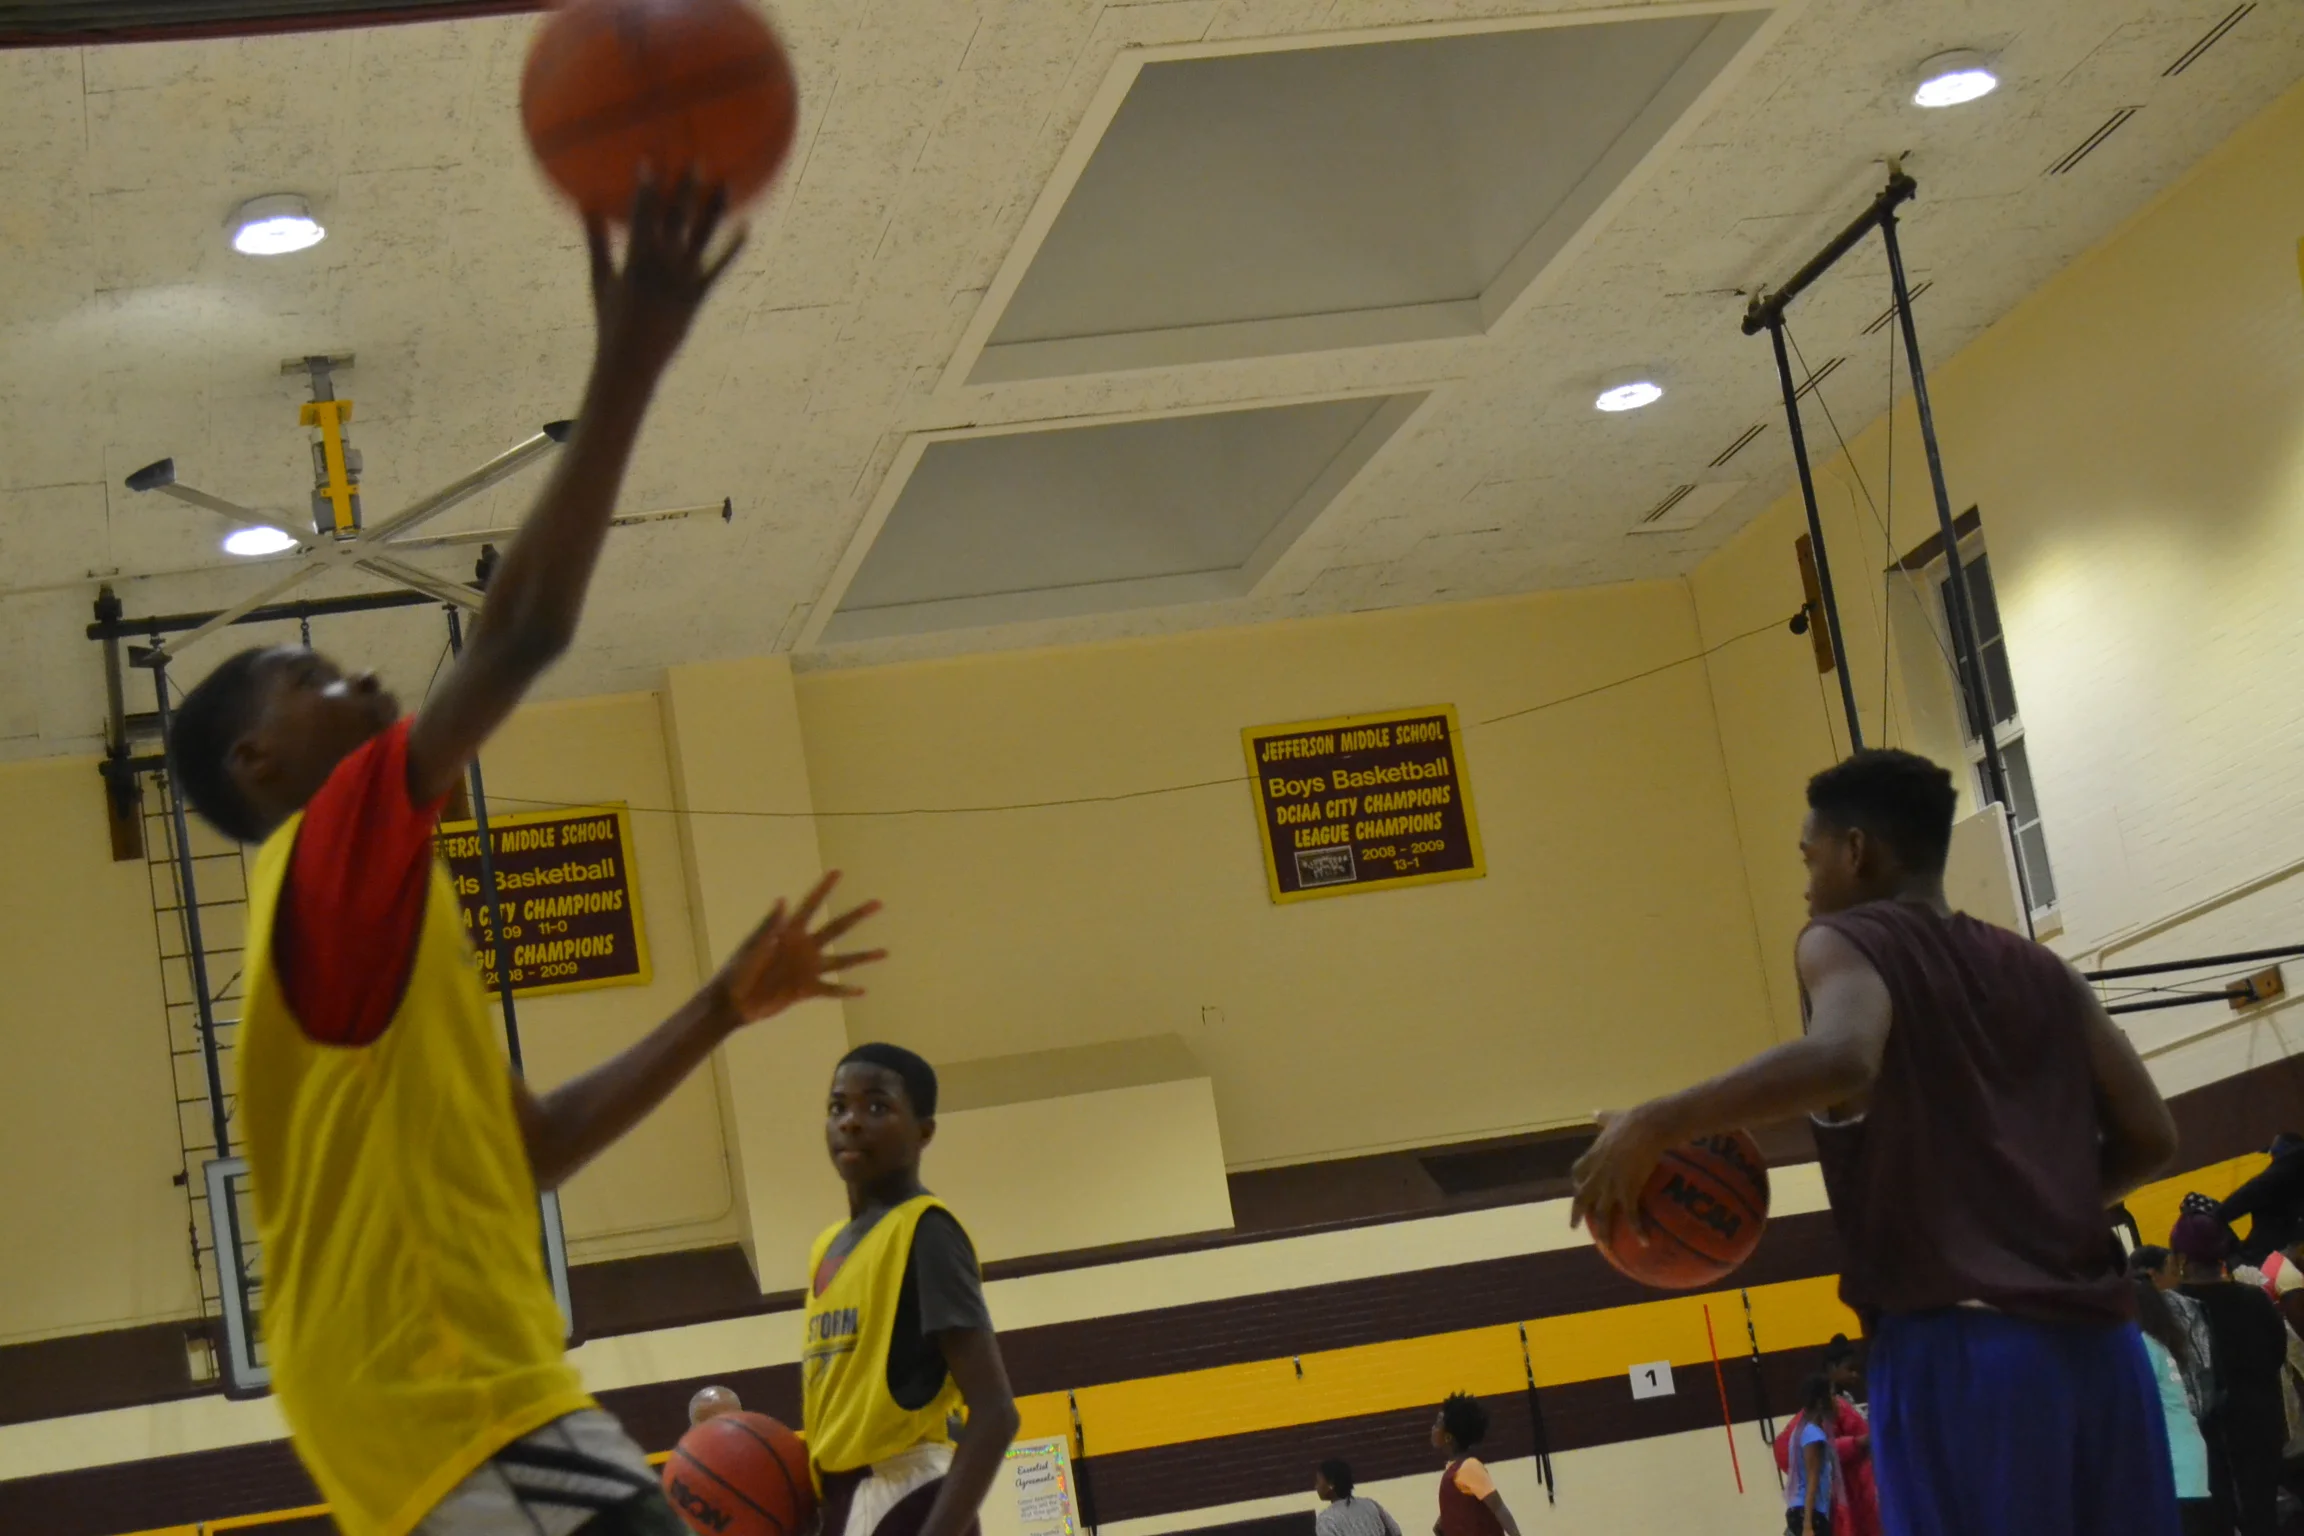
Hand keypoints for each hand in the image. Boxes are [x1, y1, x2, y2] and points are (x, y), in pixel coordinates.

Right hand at [586, 171, 746, 374]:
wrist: (632, 361)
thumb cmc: (611, 320)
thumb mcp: (600, 279)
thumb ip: (596, 241)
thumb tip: (585, 204)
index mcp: (636, 259)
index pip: (640, 216)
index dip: (646, 188)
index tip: (650, 160)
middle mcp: (663, 265)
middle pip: (676, 219)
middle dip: (685, 189)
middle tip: (697, 158)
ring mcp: (684, 280)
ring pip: (702, 238)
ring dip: (715, 209)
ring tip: (727, 182)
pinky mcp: (698, 295)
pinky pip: (719, 267)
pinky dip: (733, 248)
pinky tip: (746, 227)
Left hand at [709, 871, 884, 1028]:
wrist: (733, 1002)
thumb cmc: (738, 970)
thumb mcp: (752, 946)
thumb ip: (769, 925)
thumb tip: (783, 899)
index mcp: (789, 932)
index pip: (810, 905)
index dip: (824, 888)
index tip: (838, 871)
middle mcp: (804, 947)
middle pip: (836, 928)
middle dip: (857, 915)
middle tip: (878, 903)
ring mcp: (807, 968)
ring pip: (842, 960)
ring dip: (863, 957)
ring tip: (885, 952)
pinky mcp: (806, 990)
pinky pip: (831, 989)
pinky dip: (845, 991)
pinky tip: (862, 991)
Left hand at [1568, 1104, 1670, 1242]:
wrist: (1646, 1126)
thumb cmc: (1632, 1120)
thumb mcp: (1612, 1117)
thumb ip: (1602, 1117)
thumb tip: (1594, 1111)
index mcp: (1593, 1156)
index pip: (1577, 1172)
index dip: (1578, 1183)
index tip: (1579, 1189)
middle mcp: (1598, 1174)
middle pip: (1582, 1198)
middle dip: (1577, 1213)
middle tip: (1574, 1226)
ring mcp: (1611, 1184)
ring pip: (1601, 1213)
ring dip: (1602, 1230)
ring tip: (1604, 1244)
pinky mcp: (1628, 1190)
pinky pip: (1630, 1216)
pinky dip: (1636, 1230)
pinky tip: (1644, 1242)